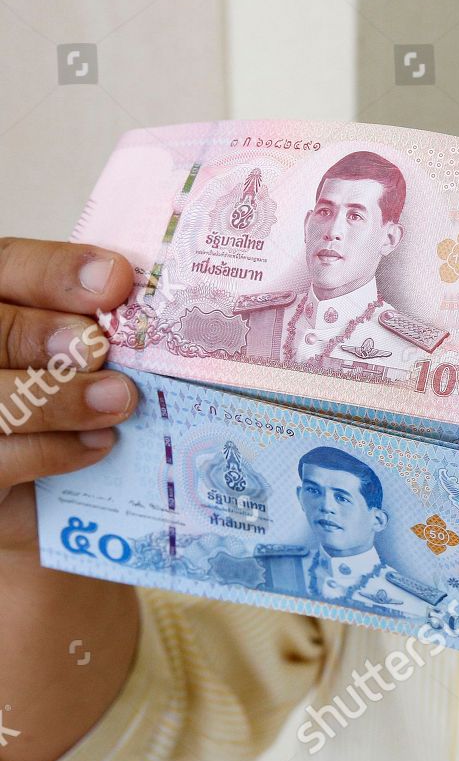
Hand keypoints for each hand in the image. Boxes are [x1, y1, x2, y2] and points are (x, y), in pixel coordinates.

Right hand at [0, 238, 136, 555]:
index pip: (8, 265)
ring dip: (57, 397)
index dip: (56, 270)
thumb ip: (101, 328)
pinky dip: (52, 451)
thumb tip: (143, 304)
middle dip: (42, 334)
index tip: (116, 278)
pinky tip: (100, 445)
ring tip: (118, 399)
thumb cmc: (76, 415)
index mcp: (2, 303)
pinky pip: (0, 459)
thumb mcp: (92, 361)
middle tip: (97, 347)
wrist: (55, 495)